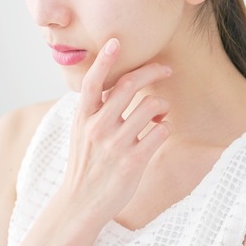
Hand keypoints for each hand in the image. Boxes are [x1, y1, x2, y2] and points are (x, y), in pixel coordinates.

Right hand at [59, 37, 171, 226]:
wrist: (80, 203)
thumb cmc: (84, 164)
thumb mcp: (80, 132)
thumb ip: (96, 109)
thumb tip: (124, 87)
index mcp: (83, 117)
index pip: (92, 82)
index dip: (103, 60)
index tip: (115, 41)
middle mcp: (97, 127)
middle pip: (128, 86)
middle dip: (152, 71)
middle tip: (165, 68)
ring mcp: (115, 144)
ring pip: (150, 106)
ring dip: (161, 104)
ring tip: (160, 112)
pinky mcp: (132, 161)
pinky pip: (160, 131)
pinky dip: (165, 126)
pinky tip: (160, 130)